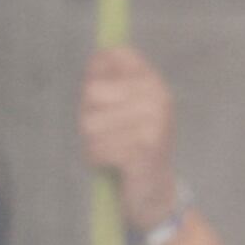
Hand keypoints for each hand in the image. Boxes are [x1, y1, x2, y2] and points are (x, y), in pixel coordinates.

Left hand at [77, 43, 181, 233]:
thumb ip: (108, 82)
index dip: (95, 72)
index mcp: (151, 81)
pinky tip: (112, 163)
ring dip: (92, 142)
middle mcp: (157, 96)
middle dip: (87, 116)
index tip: (96, 94)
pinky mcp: (144, 149)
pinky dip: (96, 159)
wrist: (153, 188)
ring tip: (110, 148)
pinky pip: (96, 149)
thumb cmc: (129, 145)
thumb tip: (97, 55)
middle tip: (104, 132)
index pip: (115, 55)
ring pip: (90, 124)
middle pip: (92, 92)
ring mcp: (154, 122)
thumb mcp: (121, 109)